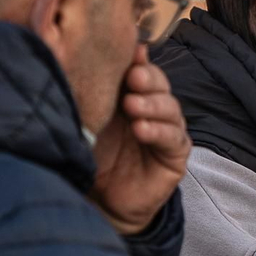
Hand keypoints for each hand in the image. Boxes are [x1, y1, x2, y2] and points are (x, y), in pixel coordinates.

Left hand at [89, 44, 190, 235]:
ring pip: (169, 108)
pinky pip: (172, 137)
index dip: (138, 59)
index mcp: (131, 94)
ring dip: (152, 104)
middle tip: (132, 78)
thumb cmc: (91, 157)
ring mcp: (167, 130)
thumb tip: (79, 59)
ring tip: (132, 106)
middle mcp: (152, 108)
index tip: (131, 52)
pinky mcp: (175, 153)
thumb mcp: (87, 120)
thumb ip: (90, 93)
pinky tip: (141, 130)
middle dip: (147, 79)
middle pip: (159, 84)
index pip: (141, 68)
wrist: (101, 203)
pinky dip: (158, 131)